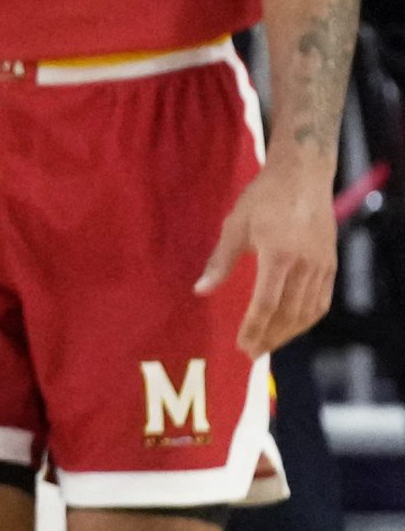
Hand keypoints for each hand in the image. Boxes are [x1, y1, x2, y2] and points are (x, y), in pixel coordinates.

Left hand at [197, 156, 336, 356]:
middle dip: (270, 337)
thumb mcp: (235, 225)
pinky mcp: (330, 264)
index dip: (254, 328)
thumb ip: (220, 261)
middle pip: (289, 314)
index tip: (241, 346)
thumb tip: (200, 291)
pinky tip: (293, 326)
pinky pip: (322, 301)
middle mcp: (305, 265)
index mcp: (278, 255)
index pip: (266, 304)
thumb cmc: (262, 198)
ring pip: (308, 311)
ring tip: (269, 344)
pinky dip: (307, 319)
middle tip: (252, 353)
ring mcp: (322, 266)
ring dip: (288, 333)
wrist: (303, 176)